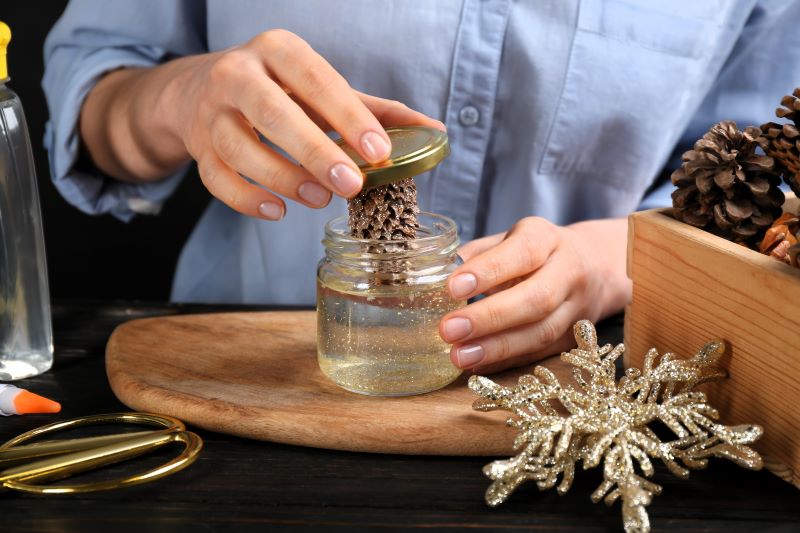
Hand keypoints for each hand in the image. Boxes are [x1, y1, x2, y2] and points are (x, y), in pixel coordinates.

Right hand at [84, 30, 442, 219]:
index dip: (349, 116)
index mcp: (277, 51)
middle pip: (270, 112)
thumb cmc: (280, 90)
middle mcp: (238, 75)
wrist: (202, 90)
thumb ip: (375, 111)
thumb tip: (434, 131)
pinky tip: (278, 210)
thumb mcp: (323, 89)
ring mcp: (211, 113)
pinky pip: (216, 179)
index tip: (380, 152)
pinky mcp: (197, 148)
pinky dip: (246, 199)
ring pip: (239, 148)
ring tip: (319, 199)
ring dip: (283, 178)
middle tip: (351, 184)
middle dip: (314, 150)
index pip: (316, 79)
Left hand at [438, 217, 630, 373]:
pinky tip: (476, 366)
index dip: (488, 271)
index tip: (453, 287)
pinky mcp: (575, 338)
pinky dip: (506, 362)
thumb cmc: (535, 252)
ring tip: (458, 356)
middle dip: (490, 317)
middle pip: (536, 299)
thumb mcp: (509, 239)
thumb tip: (436, 272)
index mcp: (547, 239)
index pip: (522, 252)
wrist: (595, 267)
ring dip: (497, 348)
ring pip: (541, 332)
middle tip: (449, 330)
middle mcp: (568, 272)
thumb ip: (477, 254)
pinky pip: (540, 353)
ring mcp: (577, 308)